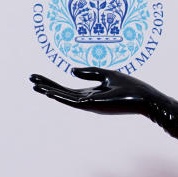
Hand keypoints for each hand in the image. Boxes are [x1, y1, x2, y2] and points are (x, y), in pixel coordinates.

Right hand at [28, 67, 162, 115]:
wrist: (146, 98)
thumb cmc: (131, 88)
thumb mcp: (107, 75)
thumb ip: (90, 72)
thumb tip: (71, 70)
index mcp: (91, 94)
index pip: (68, 89)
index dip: (53, 83)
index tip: (37, 77)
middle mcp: (88, 100)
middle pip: (63, 93)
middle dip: (48, 86)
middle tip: (31, 80)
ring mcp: (90, 104)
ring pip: (66, 98)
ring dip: (51, 91)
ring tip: (36, 86)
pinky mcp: (94, 105)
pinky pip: (74, 101)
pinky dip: (61, 97)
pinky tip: (51, 92)